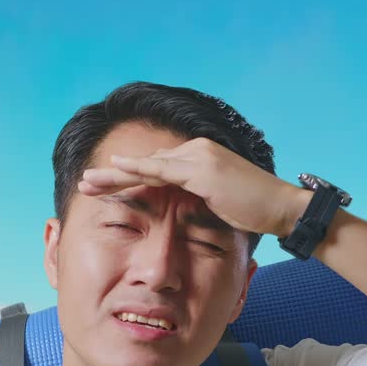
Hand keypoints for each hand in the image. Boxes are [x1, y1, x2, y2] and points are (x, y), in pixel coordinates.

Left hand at [78, 137, 303, 237]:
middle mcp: (196, 151)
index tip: (103, 188)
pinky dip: (136, 170)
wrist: (281, 208)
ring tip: (88, 183)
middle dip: (113, 175)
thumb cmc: (255, 212)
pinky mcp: (200, 169)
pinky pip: (161, 171)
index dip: (128, 178)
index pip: (156, 169)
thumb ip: (197, 202)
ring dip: (115, 175)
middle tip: (85, 183)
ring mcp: (198, 158)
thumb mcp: (219, 205)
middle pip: (146, 165)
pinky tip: (116, 170)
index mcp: (199, 159)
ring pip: (147, 166)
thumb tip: (179, 214)